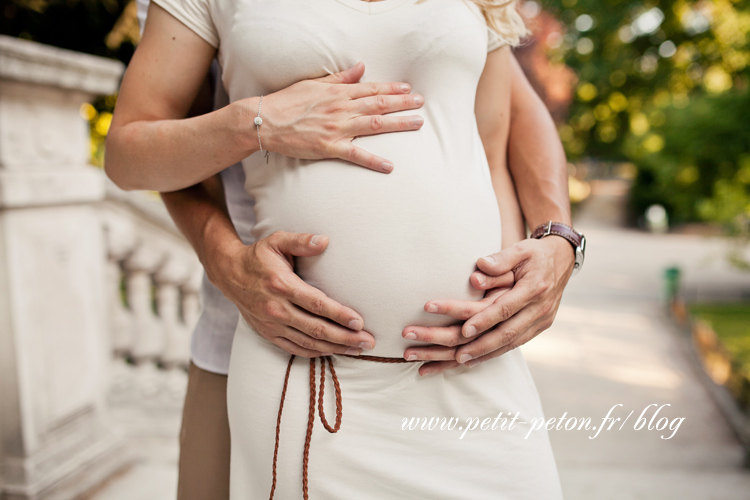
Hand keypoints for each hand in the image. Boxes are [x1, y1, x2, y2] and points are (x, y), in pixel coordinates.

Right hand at [205, 230, 375, 357]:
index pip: (316, 304)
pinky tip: (333, 352)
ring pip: (308, 342)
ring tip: (358, 350)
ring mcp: (271, 324)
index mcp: (282, 285)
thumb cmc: (259, 256)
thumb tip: (325, 240)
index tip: (359, 322)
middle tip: (368, 342)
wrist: (229, 273)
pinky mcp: (268, 334)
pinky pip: (294, 348)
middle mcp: (276, 308)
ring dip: (335, 348)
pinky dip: (315, 352)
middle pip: (316, 328)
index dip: (339, 314)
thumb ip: (301, 241)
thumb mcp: (277, 241)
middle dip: (345, 337)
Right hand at [261, 61, 423, 172]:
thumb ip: (340, 78)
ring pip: (375, 124)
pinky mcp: (330, 147)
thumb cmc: (288, 102)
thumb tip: (360, 68)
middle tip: (421, 103)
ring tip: (417, 123)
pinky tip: (390, 166)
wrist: (266, 121)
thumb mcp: (314, 84)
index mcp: (338, 93)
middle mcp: (342, 108)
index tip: (408, 88)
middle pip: (379, 104)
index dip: (392, 88)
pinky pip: (357, 155)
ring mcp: (337, 128)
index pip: (371, 88)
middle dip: (403, 103)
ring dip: (398, 123)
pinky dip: (374, 160)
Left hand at [402, 236, 574, 374]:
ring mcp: (542, 320)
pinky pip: (517, 343)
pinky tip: (478, 358)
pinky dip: (496, 352)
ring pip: (512, 343)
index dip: (485, 320)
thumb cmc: (535, 253)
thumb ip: (500, 258)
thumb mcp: (520, 249)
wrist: (562, 260)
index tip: (464, 330)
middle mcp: (540, 308)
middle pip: (508, 332)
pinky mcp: (540, 327)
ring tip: (461, 361)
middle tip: (456, 355)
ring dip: (486, 354)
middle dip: (481, 346)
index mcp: (534, 288)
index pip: (506, 308)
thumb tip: (480, 265)